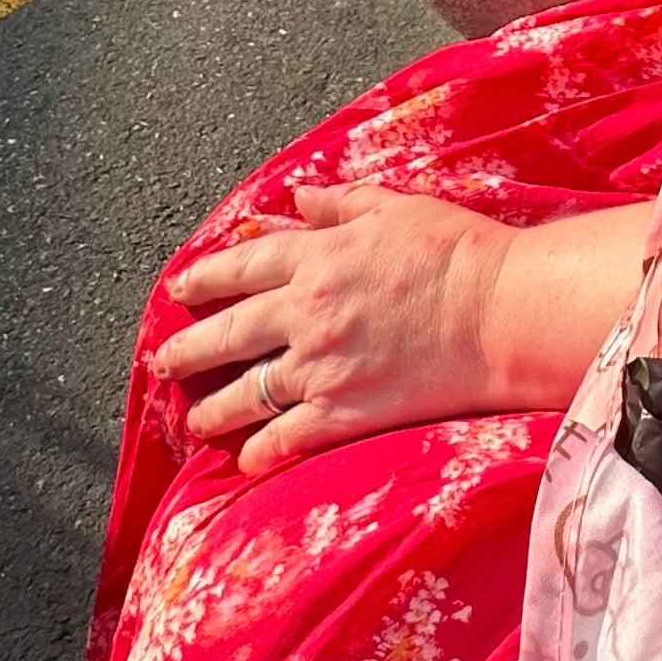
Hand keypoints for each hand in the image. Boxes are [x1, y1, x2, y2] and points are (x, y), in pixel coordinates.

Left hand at [152, 182, 510, 473]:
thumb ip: (339, 204)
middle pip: (229, 333)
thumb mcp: (394, 207)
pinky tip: (245, 461)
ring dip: (213, 410)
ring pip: (248, 392)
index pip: (242, 267)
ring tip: (193, 422)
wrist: (499, 312)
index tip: (177, 289)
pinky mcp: (345, 411)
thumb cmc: (456, 251)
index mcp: (317, 256)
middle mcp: (307, 311)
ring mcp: (322, 365)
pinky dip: (260, 451)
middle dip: (187, 350)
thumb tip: (298, 199)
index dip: (203, 278)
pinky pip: (286, 437)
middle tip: (162, 363)